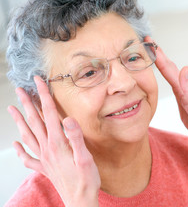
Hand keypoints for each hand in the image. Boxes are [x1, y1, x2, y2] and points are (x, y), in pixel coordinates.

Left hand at [8, 76, 99, 206]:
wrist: (80, 201)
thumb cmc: (86, 180)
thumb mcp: (85, 157)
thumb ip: (76, 137)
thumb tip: (67, 119)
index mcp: (57, 143)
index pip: (49, 113)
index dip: (43, 96)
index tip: (38, 82)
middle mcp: (47, 149)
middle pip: (35, 121)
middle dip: (27, 103)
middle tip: (20, 90)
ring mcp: (44, 159)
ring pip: (28, 135)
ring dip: (20, 121)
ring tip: (12, 109)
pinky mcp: (44, 168)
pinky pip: (28, 158)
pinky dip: (20, 150)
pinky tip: (17, 144)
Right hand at [151, 37, 187, 152]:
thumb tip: (184, 68)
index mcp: (185, 90)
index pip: (169, 69)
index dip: (158, 55)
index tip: (149, 42)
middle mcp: (184, 90)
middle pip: (168, 68)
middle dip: (158, 55)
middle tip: (147, 42)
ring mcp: (183, 95)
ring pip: (169, 75)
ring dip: (161, 63)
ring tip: (152, 54)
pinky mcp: (182, 102)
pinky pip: (171, 85)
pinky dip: (165, 76)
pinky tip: (164, 75)